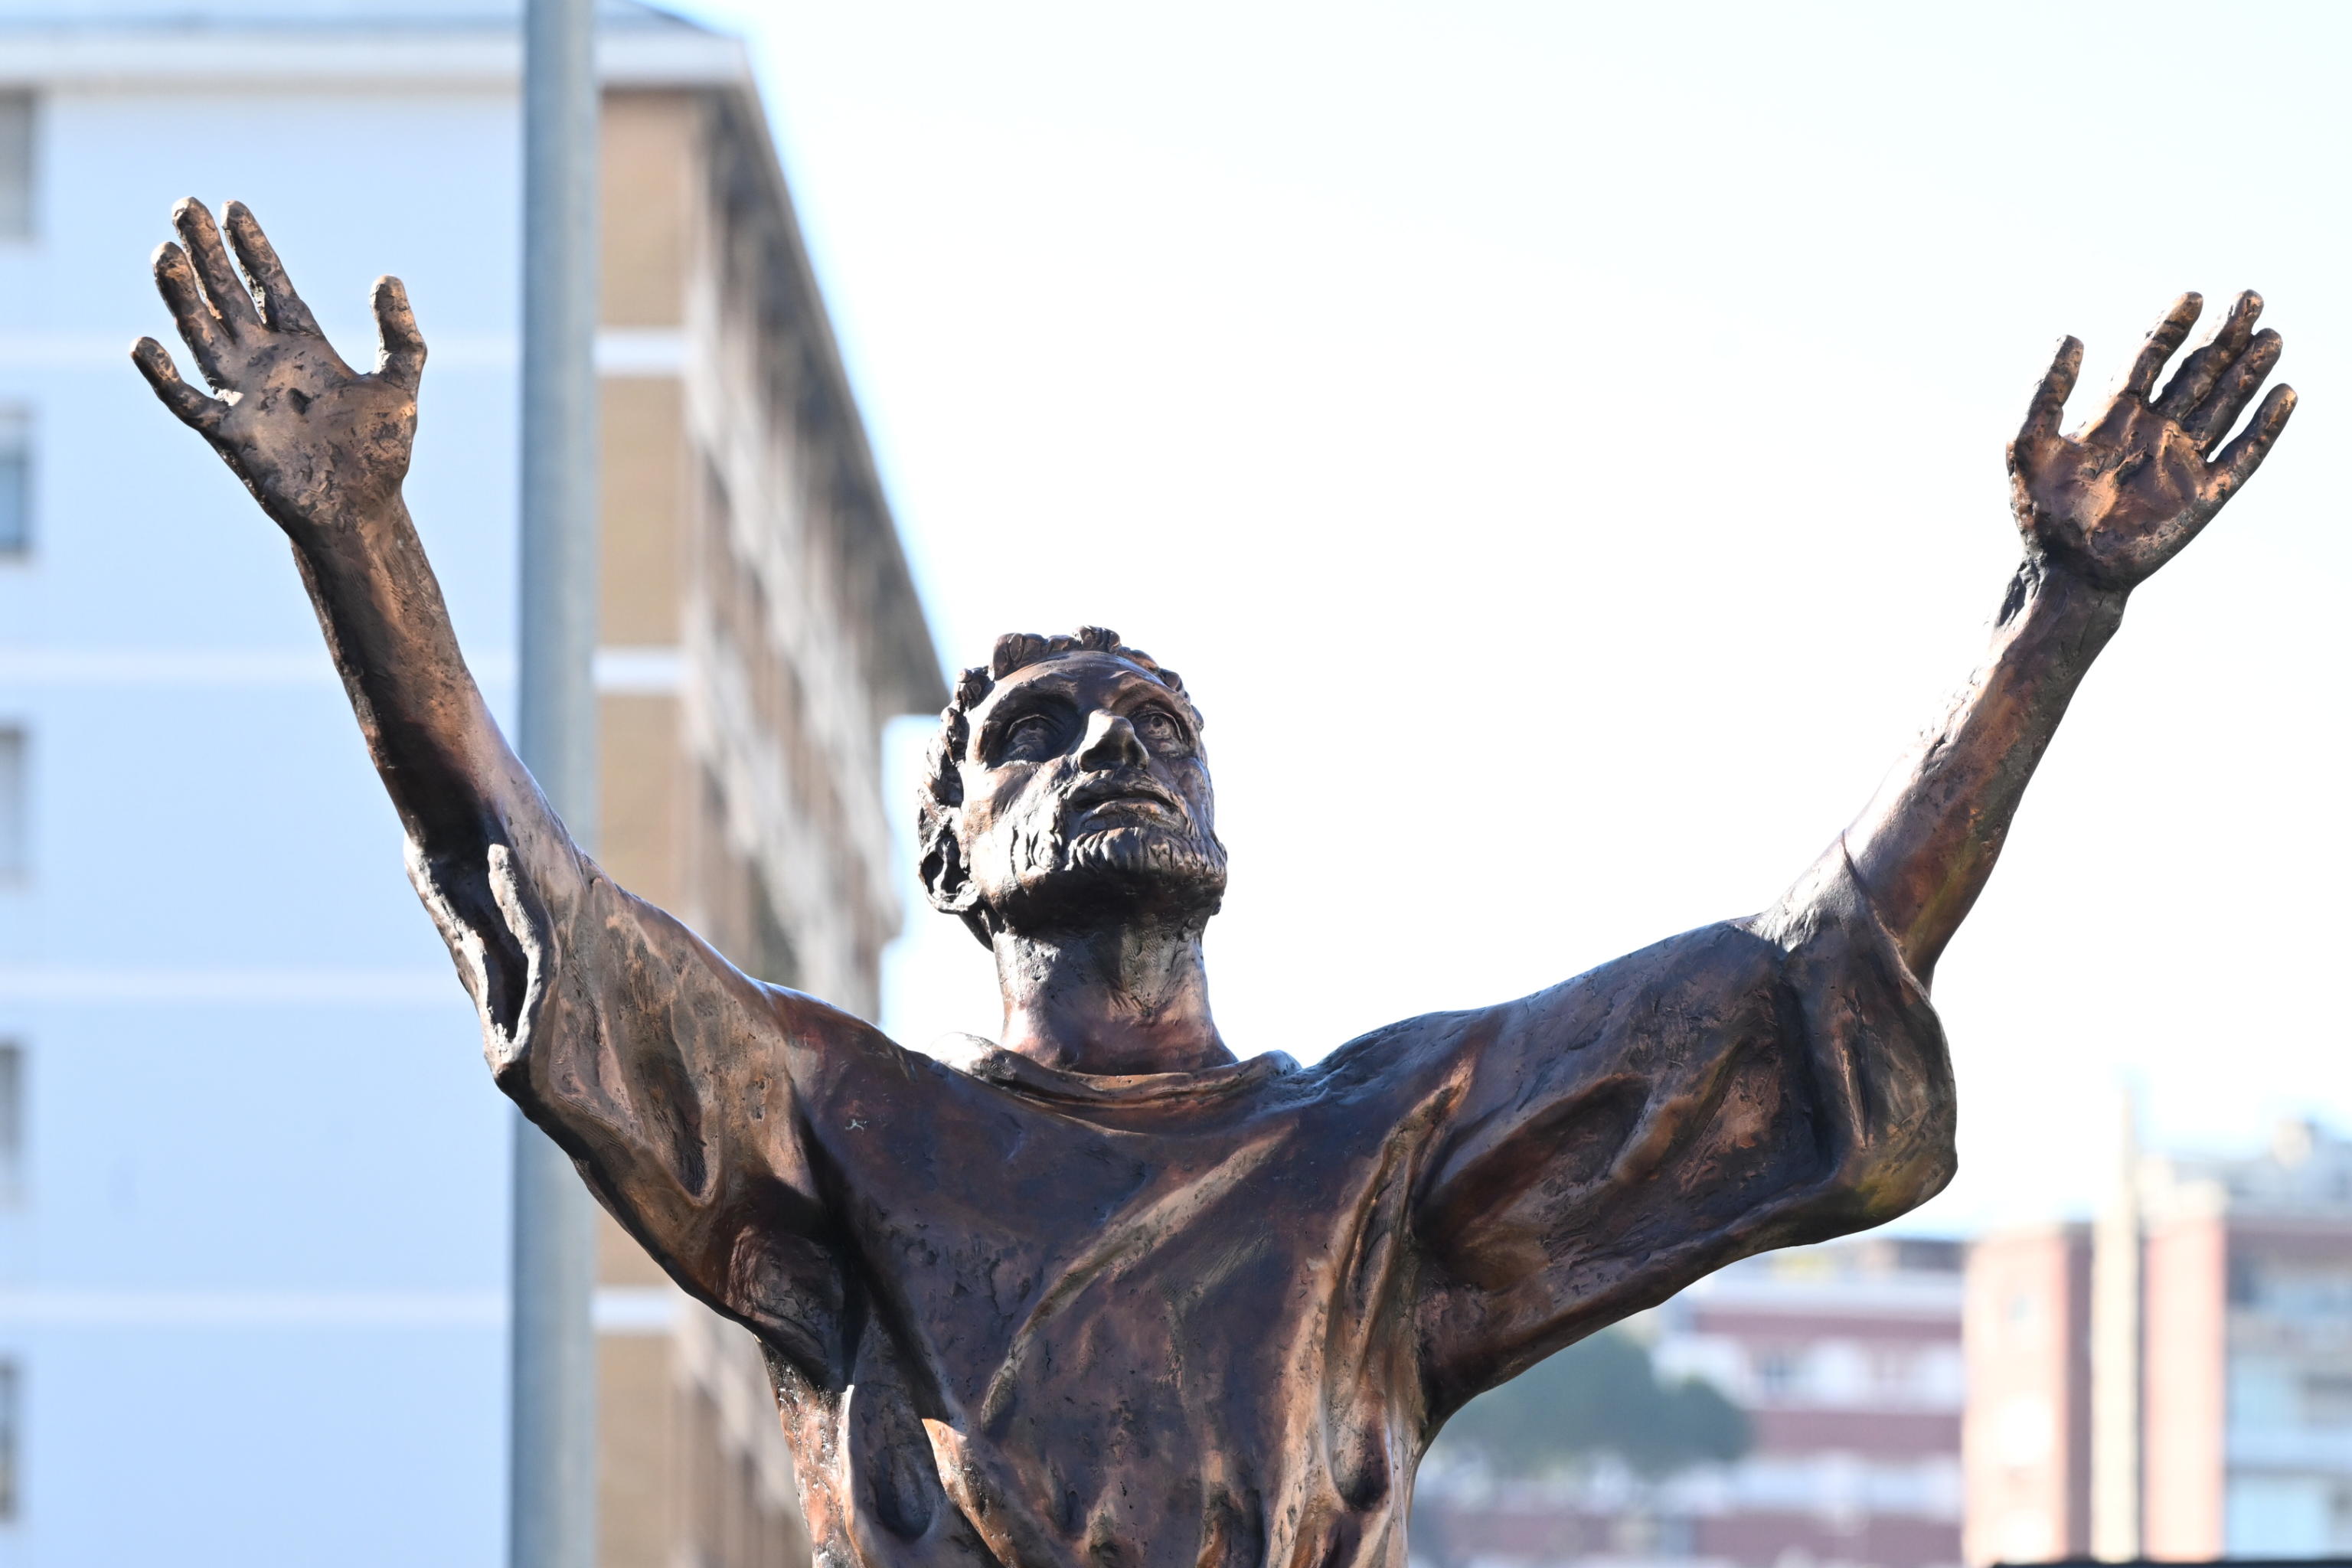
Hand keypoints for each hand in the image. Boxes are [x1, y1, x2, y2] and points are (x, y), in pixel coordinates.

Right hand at [131, 198, 424, 534]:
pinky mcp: (229, 432)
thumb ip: (400, 336)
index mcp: (303, 346)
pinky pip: (187, 401)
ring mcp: (243, 394)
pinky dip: (164, 376)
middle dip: (206, 252)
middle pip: (227, 295)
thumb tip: (388, 277)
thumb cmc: (379, 454)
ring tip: (163, 253)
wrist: (362, 511)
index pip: (270, 284)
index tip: (232, 207)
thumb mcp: (399, 386)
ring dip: (182, 295)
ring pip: (202, 333)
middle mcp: (265, 361)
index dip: (251, 247)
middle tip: (183, 206)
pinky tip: (145, 343)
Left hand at [2008, 291, 2294, 592]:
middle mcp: (2153, 431)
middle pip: (2197, 372)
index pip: (2149, 358)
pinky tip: (2284, 394)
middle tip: (2249, 296)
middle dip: (2223, 336)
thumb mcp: (2027, 443)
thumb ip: (2046, 391)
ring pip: (2224, 404)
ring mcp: (2181, 461)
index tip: (2192, 295)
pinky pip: (2242, 454)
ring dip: (2248, 370)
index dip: (2170, 326)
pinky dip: (2264, 426)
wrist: (2064, 571)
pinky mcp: (2204, 494)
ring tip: (2271, 335)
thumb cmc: (2040, 512)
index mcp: (2113, 416)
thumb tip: (2074, 335)